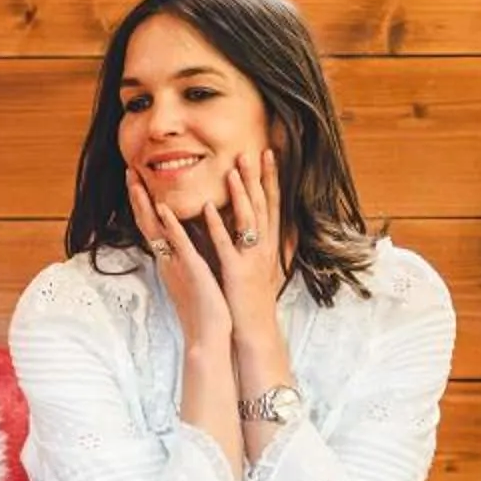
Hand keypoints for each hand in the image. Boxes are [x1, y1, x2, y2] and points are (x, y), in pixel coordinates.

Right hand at [125, 165, 232, 349]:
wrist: (208, 338)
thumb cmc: (205, 309)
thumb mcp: (194, 277)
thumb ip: (188, 257)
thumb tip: (187, 240)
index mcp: (171, 260)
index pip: (153, 226)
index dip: (143, 202)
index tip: (137, 179)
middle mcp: (169, 260)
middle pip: (148, 223)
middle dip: (138, 197)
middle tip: (129, 171)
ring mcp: (177, 264)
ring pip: (158, 230)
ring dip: (146, 205)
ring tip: (137, 182)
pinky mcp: (190, 271)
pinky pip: (179, 245)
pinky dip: (171, 226)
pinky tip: (163, 209)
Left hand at [207, 148, 289, 325]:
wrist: (255, 330)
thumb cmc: (254, 299)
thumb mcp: (263, 265)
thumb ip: (265, 243)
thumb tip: (273, 224)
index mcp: (269, 244)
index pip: (272, 204)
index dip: (271, 178)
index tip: (269, 153)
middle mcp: (264, 248)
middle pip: (263, 206)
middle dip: (258, 177)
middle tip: (252, 151)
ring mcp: (251, 259)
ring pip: (247, 221)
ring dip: (241, 195)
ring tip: (232, 170)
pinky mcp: (235, 272)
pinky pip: (225, 246)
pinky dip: (217, 226)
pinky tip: (208, 208)